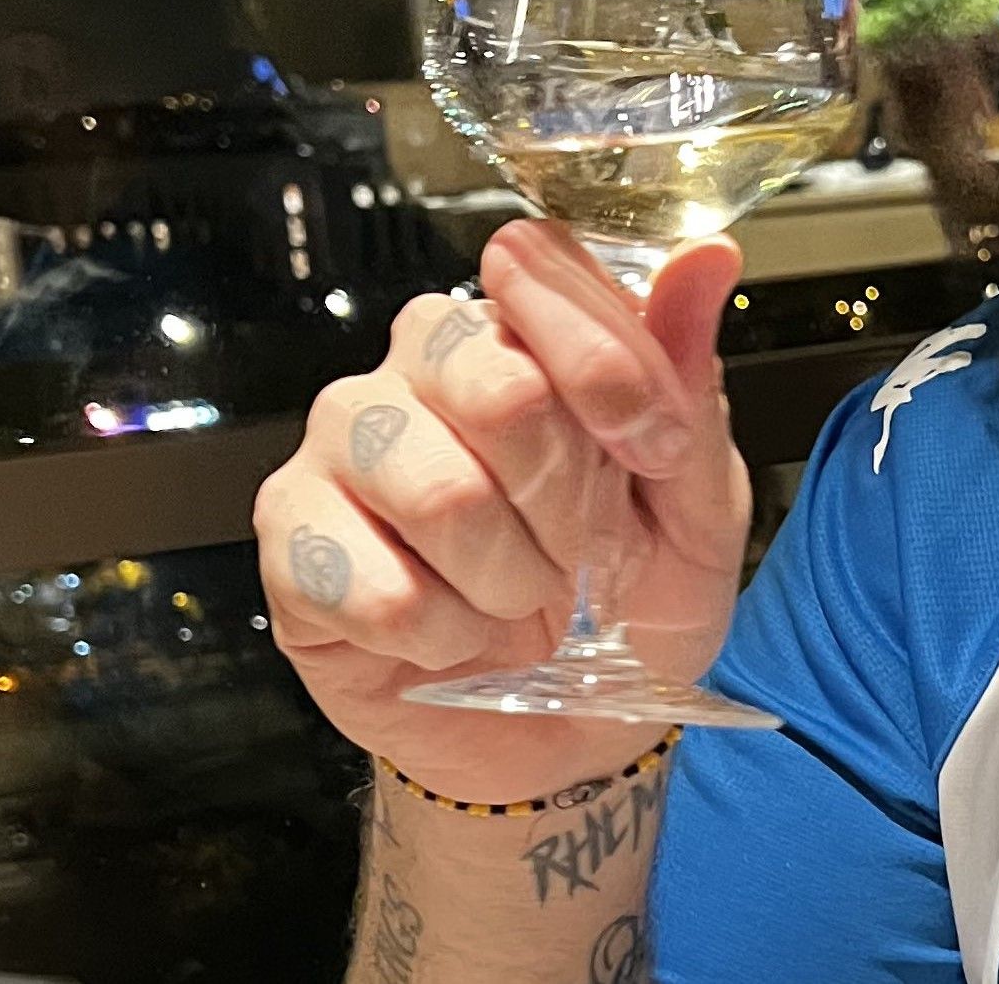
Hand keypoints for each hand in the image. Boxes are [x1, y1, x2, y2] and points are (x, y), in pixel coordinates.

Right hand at [256, 221, 750, 803]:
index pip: (535, 266)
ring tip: (511, 601)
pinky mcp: (291, 536)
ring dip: (505, 579)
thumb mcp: (695, 510)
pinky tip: (447, 637)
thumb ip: (688, 386)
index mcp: (517, 328)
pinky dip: (440, 636)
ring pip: (440, 492)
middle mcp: (419, 361)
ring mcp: (343, 442)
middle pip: (497, 385)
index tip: (654, 452)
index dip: (606, 365)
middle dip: (565, 502)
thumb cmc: (630, 606)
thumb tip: (707, 258)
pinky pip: (373, 586)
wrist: (565, 739)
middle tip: (574, 557)